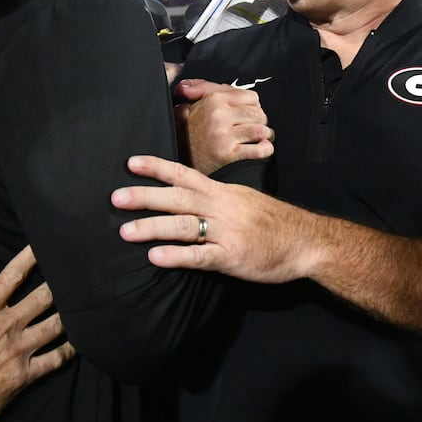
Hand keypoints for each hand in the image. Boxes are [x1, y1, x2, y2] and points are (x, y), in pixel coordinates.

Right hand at [0, 245, 73, 421]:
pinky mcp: (25, 374)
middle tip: (74, 276)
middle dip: (59, 285)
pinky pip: (56, 359)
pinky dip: (70, 351)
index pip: (11, 276)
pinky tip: (79, 344)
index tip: (43, 246)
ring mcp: (19, 350)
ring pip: (55, 325)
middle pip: (42, 297)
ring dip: (69, 315)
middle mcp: (6, 326)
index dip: (30, 257)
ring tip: (83, 305)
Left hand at [114, 154, 315, 283]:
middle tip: (115, 197)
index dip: (158, 168)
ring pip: (185, 225)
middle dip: (145, 196)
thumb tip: (186, 197)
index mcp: (224, 192)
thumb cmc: (273, 222)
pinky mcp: (232, 257)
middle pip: (178, 198)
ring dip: (153, 227)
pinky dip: (177, 256)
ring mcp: (227, 232)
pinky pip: (201, 256)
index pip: (185, 175)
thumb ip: (216, 199)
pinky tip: (156, 258)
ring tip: (125, 231)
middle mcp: (222, 207)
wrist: (306, 241)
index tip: (130, 163)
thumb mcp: (244, 200)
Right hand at [175, 79, 273, 174]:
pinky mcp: (227, 154)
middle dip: (260, 122)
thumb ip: (209, 89)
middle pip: (258, 114)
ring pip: (260, 130)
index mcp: (214, 100)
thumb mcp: (194, 103)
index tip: (249, 114)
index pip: (251, 97)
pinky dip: (265, 149)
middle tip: (254, 128)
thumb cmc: (187, 130)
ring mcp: (223, 135)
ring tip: (260, 139)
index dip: (254, 106)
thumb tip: (226, 85)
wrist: (174, 156)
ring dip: (265, 136)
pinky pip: (258, 149)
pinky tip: (262, 149)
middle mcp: (219, 115)